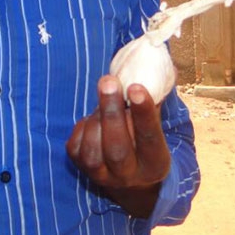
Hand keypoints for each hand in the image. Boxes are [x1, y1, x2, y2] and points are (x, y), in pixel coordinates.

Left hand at [66, 75, 170, 217]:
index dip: (143, 113)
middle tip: (109, 81)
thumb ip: (155, 95)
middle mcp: (130, 175)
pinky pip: (76, 146)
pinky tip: (94, 118)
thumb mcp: (155, 122)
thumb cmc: (144, 137)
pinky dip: (83, 126)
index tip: (135, 87)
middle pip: (117, 148)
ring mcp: (103, 176)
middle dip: (111, 112)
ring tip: (105, 99)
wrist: (129, 176)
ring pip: (93, 150)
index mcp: (155, 163)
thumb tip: (158, 58)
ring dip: (96, 118)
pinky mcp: (82, 169)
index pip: (150, 137)